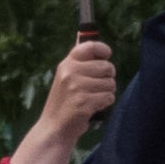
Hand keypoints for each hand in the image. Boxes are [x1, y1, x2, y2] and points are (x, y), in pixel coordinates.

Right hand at [19, 33, 123, 163]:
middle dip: (107, 78)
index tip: (105, 56)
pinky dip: (104, 104)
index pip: (90, 46)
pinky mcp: (83, 101)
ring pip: (110, 83)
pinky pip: (109, 97)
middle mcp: (70, 72)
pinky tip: (92, 107)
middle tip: (93, 87)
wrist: (53, 127)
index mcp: (66, 64)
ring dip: (105, 93)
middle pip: (107, 67)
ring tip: (90, 98)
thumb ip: (79, 61)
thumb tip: (86, 36)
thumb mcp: (66, 77)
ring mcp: (76, 87)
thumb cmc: (64, 101)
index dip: (103, 50)